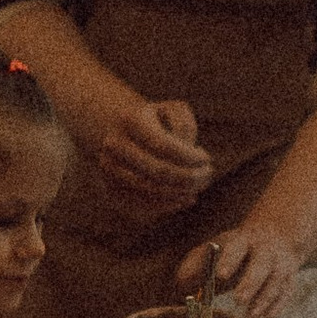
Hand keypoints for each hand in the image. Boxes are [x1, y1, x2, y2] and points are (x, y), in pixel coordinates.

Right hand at [89, 92, 215, 215]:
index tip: (207, 159)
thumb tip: (184, 149)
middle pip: (157, 171)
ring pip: (150, 190)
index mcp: (131, 120)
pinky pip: (139, 206)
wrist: (123, 132)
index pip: (163, 146)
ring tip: (199, 186)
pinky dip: (166, 207)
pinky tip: (186, 199)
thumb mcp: (174, 110)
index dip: (189, 157)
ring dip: (180, 192)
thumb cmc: (158, 121)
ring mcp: (109, 169)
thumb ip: (184, 124)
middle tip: (207, 174)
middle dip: (188, 177)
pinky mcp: (110, 189)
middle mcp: (114, 145)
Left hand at [177, 208, 308, 317]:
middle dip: (250, 282)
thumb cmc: (237, 248)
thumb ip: (196, 264)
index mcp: (242, 240)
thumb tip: (180, 283)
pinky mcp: (289, 278)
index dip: (229, 260)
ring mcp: (280, 264)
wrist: (277, 236)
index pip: (236, 247)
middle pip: (261, 264)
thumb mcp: (216, 248)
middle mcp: (264, 250)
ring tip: (251, 317)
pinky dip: (278, 306)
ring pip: (276, 280)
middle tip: (238, 299)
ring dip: (264, 299)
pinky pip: (287, 292)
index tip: (220, 275)